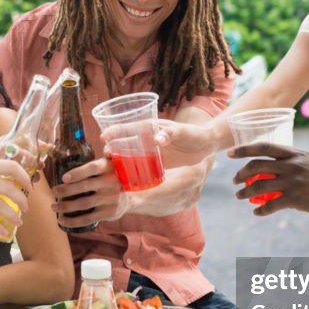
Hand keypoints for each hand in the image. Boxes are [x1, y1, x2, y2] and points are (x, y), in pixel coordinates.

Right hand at [0, 158, 32, 235]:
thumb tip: (10, 182)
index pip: (10, 165)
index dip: (24, 177)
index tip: (29, 187)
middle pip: (8, 186)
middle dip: (22, 199)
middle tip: (26, 207)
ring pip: (0, 204)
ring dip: (13, 215)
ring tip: (18, 221)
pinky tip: (3, 231)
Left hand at [52, 157, 129, 225]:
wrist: (131, 196)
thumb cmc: (110, 178)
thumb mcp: (107, 166)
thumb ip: (92, 164)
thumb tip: (65, 160)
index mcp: (109, 168)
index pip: (92, 168)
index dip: (77, 173)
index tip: (63, 178)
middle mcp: (111, 183)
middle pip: (85, 187)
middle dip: (65, 190)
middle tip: (53, 192)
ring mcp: (111, 199)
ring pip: (83, 204)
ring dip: (65, 206)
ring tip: (54, 206)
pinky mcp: (109, 213)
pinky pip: (87, 218)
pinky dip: (72, 221)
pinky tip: (62, 219)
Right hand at [102, 119, 216, 167]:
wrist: (205, 145)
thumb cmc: (193, 133)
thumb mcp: (181, 132)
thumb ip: (169, 134)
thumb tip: (156, 140)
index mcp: (148, 127)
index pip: (126, 127)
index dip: (113, 132)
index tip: (103, 139)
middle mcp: (145, 138)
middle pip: (123, 143)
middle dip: (112, 150)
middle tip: (105, 160)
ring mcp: (150, 151)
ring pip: (129, 156)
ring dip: (119, 163)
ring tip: (110, 172)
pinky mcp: (156, 162)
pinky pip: (140, 167)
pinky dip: (132, 172)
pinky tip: (125, 180)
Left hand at [230, 142, 308, 219]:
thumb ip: (295, 161)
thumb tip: (277, 165)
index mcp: (297, 152)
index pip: (263, 147)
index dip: (244, 150)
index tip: (230, 154)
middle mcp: (293, 164)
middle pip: (256, 166)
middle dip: (241, 174)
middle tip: (235, 181)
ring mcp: (293, 181)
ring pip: (259, 186)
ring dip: (245, 192)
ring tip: (240, 196)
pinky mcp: (296, 199)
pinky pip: (270, 205)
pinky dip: (260, 210)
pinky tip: (257, 212)